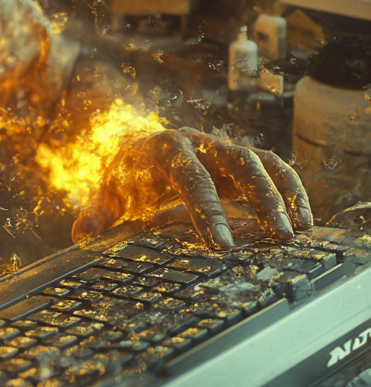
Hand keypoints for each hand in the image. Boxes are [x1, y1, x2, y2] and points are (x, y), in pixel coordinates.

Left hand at [71, 128, 312, 250]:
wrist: (131, 144)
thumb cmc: (122, 174)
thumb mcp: (105, 193)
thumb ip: (96, 214)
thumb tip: (83, 237)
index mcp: (163, 150)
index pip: (190, 179)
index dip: (208, 210)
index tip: (221, 244)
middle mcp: (197, 142)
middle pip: (237, 162)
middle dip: (260, 199)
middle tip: (277, 237)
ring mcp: (220, 147)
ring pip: (260, 161)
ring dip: (282, 194)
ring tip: (299, 231)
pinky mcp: (237, 157)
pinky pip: (271, 165)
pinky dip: (290, 188)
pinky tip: (303, 219)